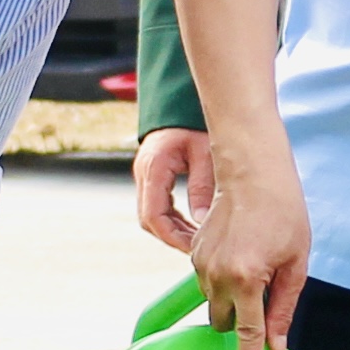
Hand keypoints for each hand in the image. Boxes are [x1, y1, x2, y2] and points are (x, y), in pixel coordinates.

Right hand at [133, 125, 211, 254]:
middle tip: (199, 249)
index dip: (172, 237)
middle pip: (149, 219)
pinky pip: (156, 205)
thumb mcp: (205, 153)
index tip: (193, 248)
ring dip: (172, 229)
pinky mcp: (151, 176)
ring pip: (150, 215)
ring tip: (198, 239)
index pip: (154, 215)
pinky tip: (192, 225)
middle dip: (172, 237)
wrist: (182, 101)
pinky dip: (171, 219)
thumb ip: (203, 187)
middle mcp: (143, 173)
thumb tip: (202, 222)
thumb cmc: (196, 123)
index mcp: (154, 167)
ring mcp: (144, 175)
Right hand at [190, 138, 312, 349]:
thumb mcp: (296, 261)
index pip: (249, 335)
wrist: (252, 171)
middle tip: (266, 291)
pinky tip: (242, 250)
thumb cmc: (283, 211)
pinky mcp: (193, 253)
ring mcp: (200, 264)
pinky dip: (224, 278)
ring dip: (234, 296)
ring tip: (257, 261)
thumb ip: (284, 307)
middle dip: (242, 319)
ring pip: (215, 303)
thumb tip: (277, 345)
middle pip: (225, 323)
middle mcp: (218, 275)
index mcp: (248, 278)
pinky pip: (208, 282)